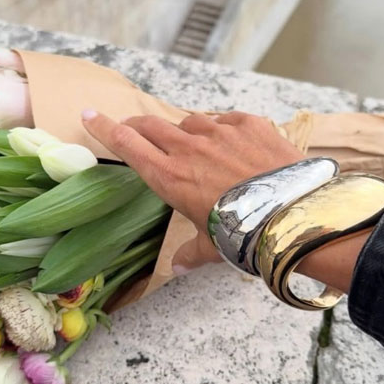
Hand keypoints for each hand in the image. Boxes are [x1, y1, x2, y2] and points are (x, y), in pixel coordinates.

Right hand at [80, 106, 302, 267]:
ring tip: (195, 147)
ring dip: (185, 131)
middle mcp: (188, 147)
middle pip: (150, 125)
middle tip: (131, 127)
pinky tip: (232, 144)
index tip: (90, 114)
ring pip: (190, 121)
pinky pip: (226, 120)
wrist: (294, 211)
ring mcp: (219, 131)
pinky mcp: (248, 123)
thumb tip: (177, 268)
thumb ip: (191, 253)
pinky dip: (223, 130)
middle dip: (136, 124)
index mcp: (169, 176)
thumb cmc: (246, 233)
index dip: (104, 127)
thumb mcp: (213, 247)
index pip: (126, 143)